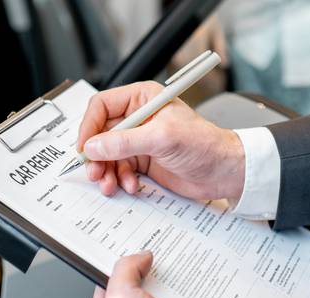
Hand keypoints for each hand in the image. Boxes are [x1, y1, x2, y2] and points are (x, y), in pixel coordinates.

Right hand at [77, 81, 244, 199]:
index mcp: (143, 99)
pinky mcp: (144, 161)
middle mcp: (139, 118)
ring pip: (108, 155)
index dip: (89, 126)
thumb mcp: (162, 138)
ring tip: (109, 184)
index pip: (102, 106)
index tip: (85, 147)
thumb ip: (125, 142)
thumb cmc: (205, 144)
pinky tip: (131, 186)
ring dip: (106, 171)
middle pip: (101, 134)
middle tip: (94, 172)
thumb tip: (95, 146)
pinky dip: (120, 180)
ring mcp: (140, 141)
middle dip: (96, 155)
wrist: (225, 172)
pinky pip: (120, 170)